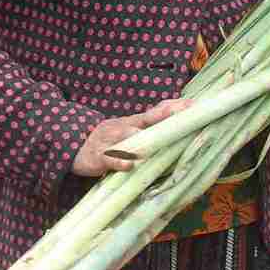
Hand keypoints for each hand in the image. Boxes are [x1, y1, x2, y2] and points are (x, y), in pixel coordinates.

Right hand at [72, 98, 193, 176]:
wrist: (74, 147)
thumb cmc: (109, 141)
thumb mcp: (128, 133)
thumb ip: (149, 133)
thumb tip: (178, 135)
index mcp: (134, 122)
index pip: (158, 111)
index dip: (175, 107)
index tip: (194, 104)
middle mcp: (125, 126)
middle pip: (147, 118)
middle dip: (166, 115)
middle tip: (184, 113)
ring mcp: (111, 139)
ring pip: (128, 135)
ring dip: (143, 138)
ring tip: (160, 140)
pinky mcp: (99, 156)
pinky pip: (110, 158)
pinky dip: (120, 161)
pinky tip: (129, 165)